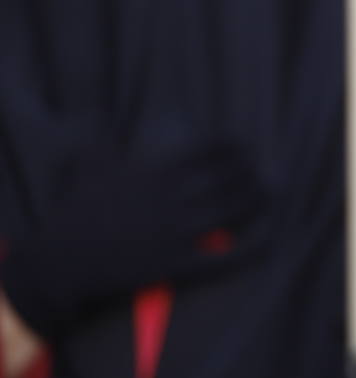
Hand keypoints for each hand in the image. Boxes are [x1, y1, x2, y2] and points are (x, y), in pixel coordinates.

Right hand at [0, 140, 267, 335]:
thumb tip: (101, 114)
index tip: (246, 145)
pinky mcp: (180, 263)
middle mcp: (176, 198)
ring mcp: (180, 232)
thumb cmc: (75, 211)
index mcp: (159, 172)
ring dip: (259, 200)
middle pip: (232, 178)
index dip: (236, 145)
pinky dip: (252, 248)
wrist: (62, 261)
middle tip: (262, 170)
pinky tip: (269, 239)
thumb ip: (103, 138)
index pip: (212, 149)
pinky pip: (226, 257)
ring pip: (235, 210)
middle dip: (253, 171)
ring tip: (270, 193)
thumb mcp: (88, 165)